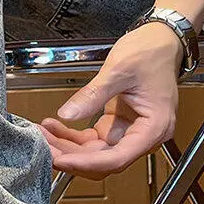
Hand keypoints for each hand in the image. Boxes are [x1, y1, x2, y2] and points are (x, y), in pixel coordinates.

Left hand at [40, 22, 181, 179]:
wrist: (159, 40)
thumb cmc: (151, 52)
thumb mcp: (119, 70)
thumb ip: (93, 95)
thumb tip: (67, 114)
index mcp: (154, 127)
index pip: (117, 158)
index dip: (87, 163)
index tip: (61, 160)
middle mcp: (144, 135)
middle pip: (104, 159)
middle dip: (72, 155)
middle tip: (44, 146)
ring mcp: (129, 131)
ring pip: (94, 152)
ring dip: (68, 146)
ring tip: (44, 134)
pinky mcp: (117, 124)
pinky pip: (92, 138)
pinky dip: (72, 135)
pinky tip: (54, 126)